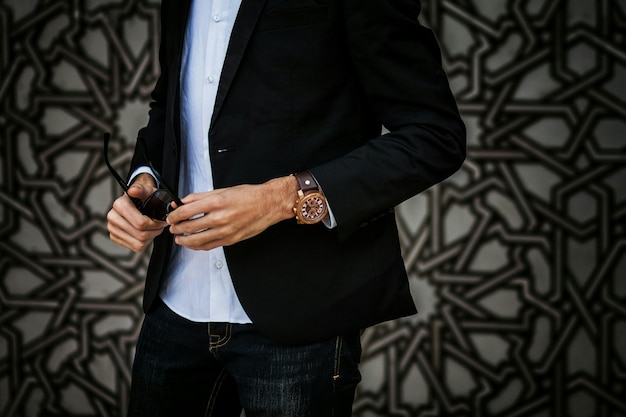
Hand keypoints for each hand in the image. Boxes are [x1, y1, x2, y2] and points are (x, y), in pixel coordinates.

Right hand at [106, 173, 166, 251]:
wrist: (137, 202)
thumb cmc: (145, 198)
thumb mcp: (147, 191)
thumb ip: (142, 189)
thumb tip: (133, 191)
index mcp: (119, 205)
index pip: (141, 223)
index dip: (155, 224)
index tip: (161, 220)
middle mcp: (113, 217)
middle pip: (141, 235)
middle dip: (155, 231)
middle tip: (159, 225)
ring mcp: (112, 229)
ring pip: (139, 243)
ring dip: (150, 237)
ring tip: (153, 228)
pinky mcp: (115, 237)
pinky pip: (135, 247)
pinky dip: (144, 242)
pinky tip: (145, 232)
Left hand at [166, 176, 296, 250]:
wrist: (268, 204)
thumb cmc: (248, 196)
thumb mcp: (222, 190)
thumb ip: (200, 197)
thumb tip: (183, 202)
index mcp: (216, 202)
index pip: (186, 211)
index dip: (174, 215)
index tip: (171, 217)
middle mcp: (220, 217)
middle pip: (188, 227)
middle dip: (176, 228)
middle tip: (172, 227)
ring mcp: (225, 231)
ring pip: (197, 240)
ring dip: (184, 240)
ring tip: (179, 238)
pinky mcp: (230, 240)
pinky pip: (209, 246)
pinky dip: (197, 246)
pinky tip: (193, 244)